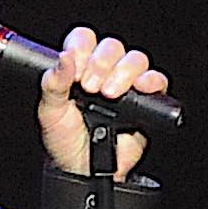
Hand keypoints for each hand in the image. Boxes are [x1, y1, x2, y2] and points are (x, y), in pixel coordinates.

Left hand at [35, 27, 166, 179]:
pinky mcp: (146, 100)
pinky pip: (157, 80)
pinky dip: (151, 80)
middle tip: (89, 87)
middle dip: (100, 63)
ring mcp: (126, 84)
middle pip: (112, 46)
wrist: (83, 168)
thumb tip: (63, 58)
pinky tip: (140, 87)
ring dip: (122, 72)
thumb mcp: (50, 112)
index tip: (74, 67)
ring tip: (108, 94)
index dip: (81, 47)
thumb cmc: (65, 139)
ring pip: (135, 59)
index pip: (84, 40)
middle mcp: (104, 72)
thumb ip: (52, 84)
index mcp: (77, 69)